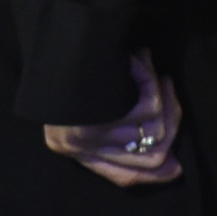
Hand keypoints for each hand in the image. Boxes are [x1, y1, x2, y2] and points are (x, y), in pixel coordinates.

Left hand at [43, 50, 183, 186]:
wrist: (39, 38)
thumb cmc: (56, 67)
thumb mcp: (74, 102)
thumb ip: (110, 126)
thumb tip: (169, 158)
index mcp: (75, 149)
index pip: (126, 177)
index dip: (157, 173)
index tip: (177, 163)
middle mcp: (80, 148)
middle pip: (151, 157)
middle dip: (171, 124)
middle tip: (170, 90)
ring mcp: (86, 136)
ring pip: (154, 131)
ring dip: (165, 98)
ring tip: (158, 73)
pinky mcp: (94, 118)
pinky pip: (145, 108)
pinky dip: (149, 82)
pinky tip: (140, 61)